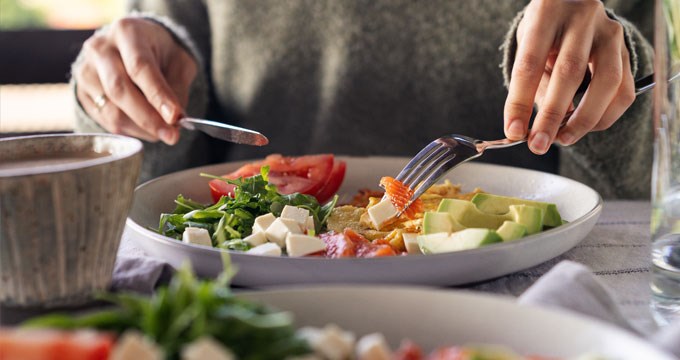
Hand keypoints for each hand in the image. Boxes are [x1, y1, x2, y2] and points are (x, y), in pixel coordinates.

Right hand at [73, 17, 196, 144]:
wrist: (134, 47)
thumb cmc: (160, 53)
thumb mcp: (179, 61)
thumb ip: (177, 87)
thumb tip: (174, 120)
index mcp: (127, 32)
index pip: (140, 67)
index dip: (158, 95)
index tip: (175, 118)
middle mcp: (100, 48)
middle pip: (120, 90)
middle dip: (149, 118)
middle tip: (172, 136)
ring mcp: (86, 70)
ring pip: (111, 111)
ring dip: (142, 128)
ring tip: (163, 131)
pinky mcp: (81, 92)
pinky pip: (105, 120)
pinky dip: (130, 130)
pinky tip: (146, 127)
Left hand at [504, 0, 634, 153]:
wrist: (574, 5)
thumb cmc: (545, 30)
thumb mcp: (528, 45)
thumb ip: (531, 82)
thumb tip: (526, 129)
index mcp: (547, 13)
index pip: (530, 63)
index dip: (520, 102)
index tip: (514, 131)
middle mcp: (582, 19)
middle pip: (569, 73)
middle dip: (552, 116)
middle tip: (539, 144)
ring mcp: (610, 33)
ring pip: (606, 82)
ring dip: (584, 119)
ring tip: (563, 138)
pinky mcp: (627, 50)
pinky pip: (623, 90)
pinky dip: (606, 115)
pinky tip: (586, 126)